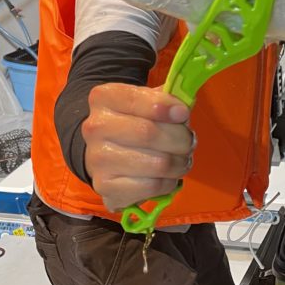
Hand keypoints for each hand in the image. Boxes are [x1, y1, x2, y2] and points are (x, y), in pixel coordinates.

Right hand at [81, 83, 193, 211]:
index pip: (136, 99)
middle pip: (149, 133)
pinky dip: (168, 182)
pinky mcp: (105, 186)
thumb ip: (167, 98)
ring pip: (157, 163)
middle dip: (180, 139)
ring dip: (179, 163)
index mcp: (104, 98)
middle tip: (189, 142)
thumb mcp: (149, 102)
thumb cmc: (136, 123)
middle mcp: (95, 127)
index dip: (165, 106)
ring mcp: (97, 159)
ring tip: (182, 159)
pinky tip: (167, 176)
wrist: (110, 155)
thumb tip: (182, 109)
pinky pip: (152, 186)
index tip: (183, 113)